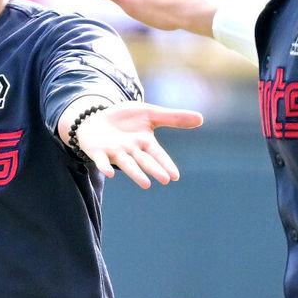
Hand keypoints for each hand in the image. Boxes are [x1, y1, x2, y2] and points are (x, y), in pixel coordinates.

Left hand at [72, 100, 202, 188]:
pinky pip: (102, 161)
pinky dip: (105, 167)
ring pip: (126, 164)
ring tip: (146, 184)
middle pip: (144, 161)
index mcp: (144, 143)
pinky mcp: (97, 151)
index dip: (165, 164)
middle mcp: (131, 150)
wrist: (96, 117)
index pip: (157, 155)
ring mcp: (114, 152)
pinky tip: (110, 174)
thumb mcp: (150, 113)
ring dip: (135, 174)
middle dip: (154, 169)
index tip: (174, 176)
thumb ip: (173, 118)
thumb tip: (201, 119)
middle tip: (164, 179)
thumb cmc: (125, 119)